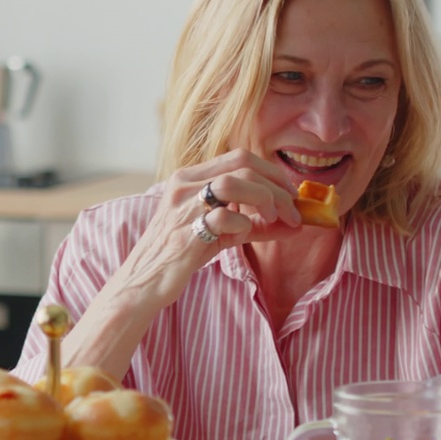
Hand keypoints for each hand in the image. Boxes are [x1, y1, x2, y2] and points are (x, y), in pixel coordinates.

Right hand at [114, 149, 302, 308]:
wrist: (144, 282)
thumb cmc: (181, 255)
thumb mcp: (220, 233)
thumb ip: (255, 224)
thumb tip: (296, 224)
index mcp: (190, 177)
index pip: (240, 157)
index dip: (273, 173)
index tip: (290, 194)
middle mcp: (184, 185)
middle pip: (242, 164)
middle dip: (277, 186)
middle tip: (292, 211)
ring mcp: (183, 207)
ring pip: (233, 182)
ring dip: (265, 198)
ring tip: (274, 219)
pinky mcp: (185, 233)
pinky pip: (223, 217)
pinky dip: (244, 224)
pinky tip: (244, 234)